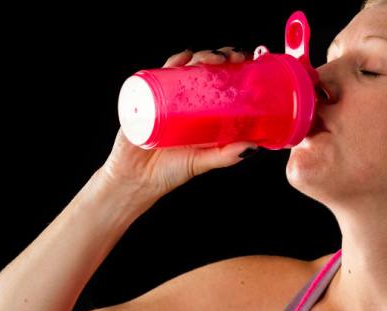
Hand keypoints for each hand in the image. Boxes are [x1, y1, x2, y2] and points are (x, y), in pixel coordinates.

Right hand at [100, 48, 257, 210]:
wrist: (134, 179)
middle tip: (233, 57)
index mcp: (202, 112)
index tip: (248, 61)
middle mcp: (185, 100)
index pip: (221, 82)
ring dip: (200, 56)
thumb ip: (224, 156)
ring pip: (184, 67)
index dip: (234, 68)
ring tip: (213, 58)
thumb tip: (252, 147)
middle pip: (204, 69)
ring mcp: (166, 96)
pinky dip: (172, 62)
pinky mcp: (146, 96)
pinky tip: (184, 57)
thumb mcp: (202, 162)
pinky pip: (159, 74)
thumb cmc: (170, 171)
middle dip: (220, 56)